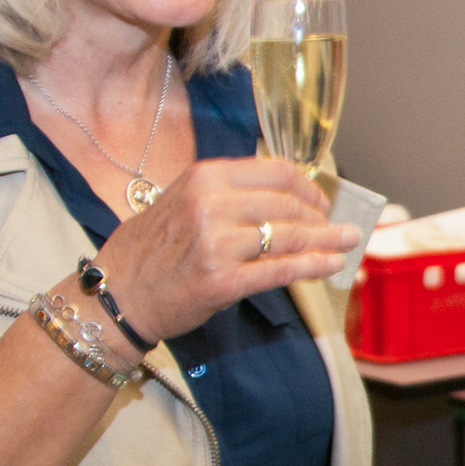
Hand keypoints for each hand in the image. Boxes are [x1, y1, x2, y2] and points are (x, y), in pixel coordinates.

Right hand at [93, 156, 359, 342]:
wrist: (116, 293)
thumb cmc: (150, 249)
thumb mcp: (182, 200)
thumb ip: (228, 195)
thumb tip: (283, 198)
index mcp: (204, 177)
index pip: (276, 172)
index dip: (308, 186)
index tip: (320, 200)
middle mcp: (211, 204)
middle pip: (288, 204)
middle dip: (320, 217)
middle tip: (338, 226)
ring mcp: (217, 244)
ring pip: (289, 237)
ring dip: (326, 240)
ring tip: (348, 242)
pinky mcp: (222, 281)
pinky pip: (280, 270)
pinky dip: (313, 266)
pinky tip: (332, 264)